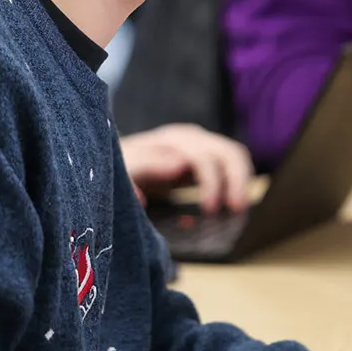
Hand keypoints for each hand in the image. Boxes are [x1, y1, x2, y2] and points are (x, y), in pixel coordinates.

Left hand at [119, 124, 253, 211]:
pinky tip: (230, 208)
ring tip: (239, 210)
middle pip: (228, 152)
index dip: (211, 182)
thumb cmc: (117, 169)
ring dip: (241, 182)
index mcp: (172, 140)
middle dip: (237, 180)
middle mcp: (190, 140)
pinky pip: (229, 169)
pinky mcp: (202, 164)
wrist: (110, 169)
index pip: (203, 156)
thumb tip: (178, 165)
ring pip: (234, 157)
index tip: (210, 210)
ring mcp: (199, 149)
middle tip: (236, 210)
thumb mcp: (123, 168)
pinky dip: (236, 185)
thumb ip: (144, 165)